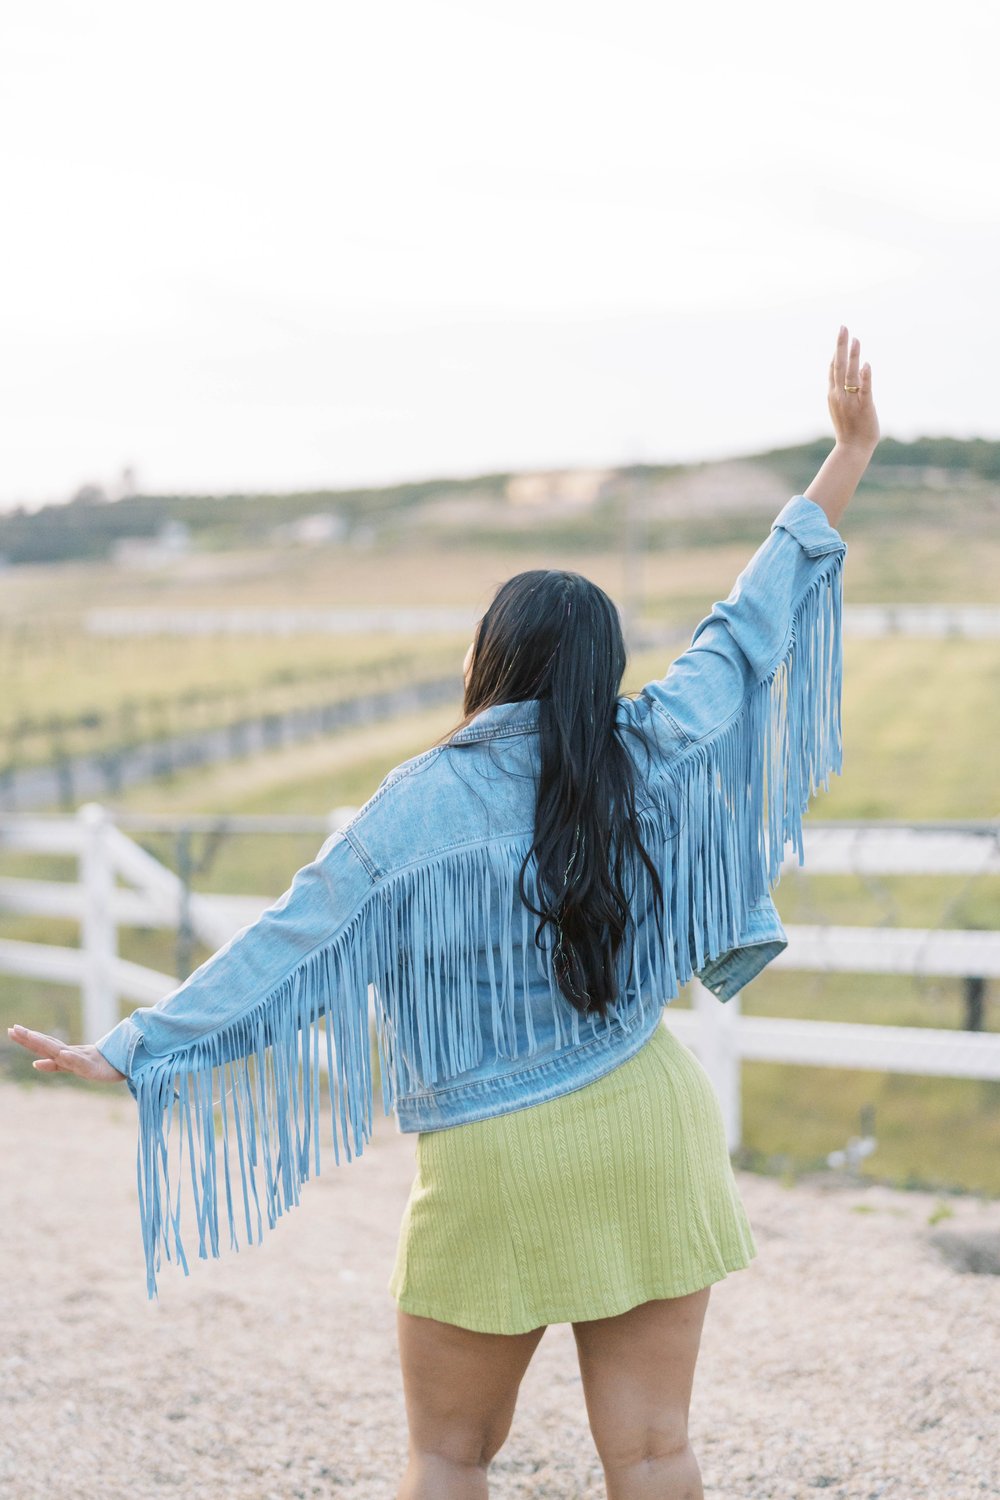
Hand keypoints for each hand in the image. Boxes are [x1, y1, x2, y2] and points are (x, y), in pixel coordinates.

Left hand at [7, 1025, 125, 1082]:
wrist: (126, 1065)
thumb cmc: (100, 1064)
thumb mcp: (74, 1066)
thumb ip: (55, 1065)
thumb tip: (34, 1063)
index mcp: (66, 1053)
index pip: (44, 1043)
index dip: (28, 1037)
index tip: (13, 1029)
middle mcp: (71, 1054)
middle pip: (47, 1044)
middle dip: (30, 1038)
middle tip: (13, 1029)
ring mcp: (81, 1060)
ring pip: (60, 1050)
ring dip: (45, 1043)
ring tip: (30, 1036)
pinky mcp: (92, 1068)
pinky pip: (80, 1063)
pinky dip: (71, 1058)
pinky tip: (62, 1054)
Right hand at [827, 324, 879, 454]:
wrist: (852, 449)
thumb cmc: (850, 430)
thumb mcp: (844, 407)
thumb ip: (847, 391)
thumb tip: (856, 375)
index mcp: (834, 395)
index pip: (833, 368)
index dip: (837, 351)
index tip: (841, 334)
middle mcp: (839, 395)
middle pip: (839, 366)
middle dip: (841, 346)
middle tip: (843, 327)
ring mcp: (851, 401)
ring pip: (850, 375)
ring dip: (853, 356)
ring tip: (856, 339)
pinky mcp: (864, 407)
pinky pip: (864, 390)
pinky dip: (865, 377)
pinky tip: (866, 365)